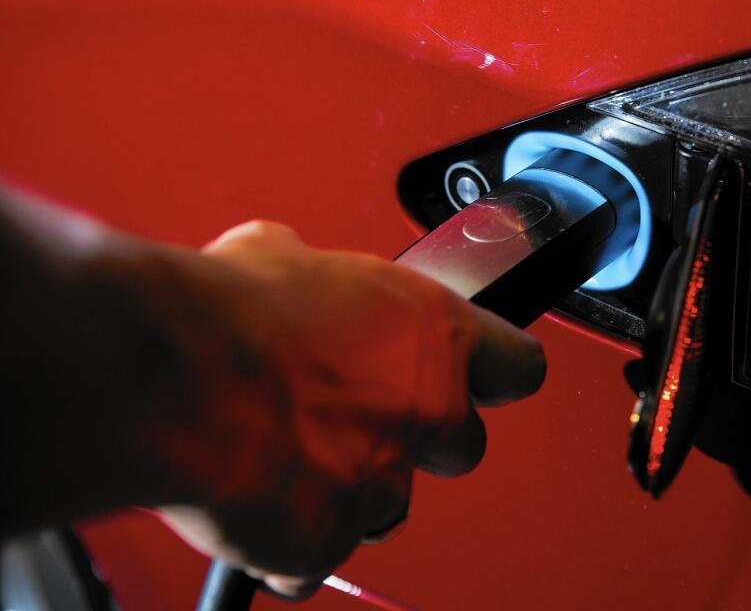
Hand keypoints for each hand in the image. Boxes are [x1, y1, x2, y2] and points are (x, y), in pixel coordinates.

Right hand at [155, 221, 544, 598]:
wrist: (169, 377)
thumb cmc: (228, 312)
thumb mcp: (282, 256)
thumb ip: (318, 277)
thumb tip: (296, 270)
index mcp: (431, 332)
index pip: (516, 364)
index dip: (499, 373)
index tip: (488, 378)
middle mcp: (424, 411)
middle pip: (463, 446)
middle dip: (420, 439)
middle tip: (362, 420)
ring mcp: (380, 484)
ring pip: (387, 506)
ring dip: (350, 491)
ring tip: (287, 459)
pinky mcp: (325, 543)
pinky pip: (315, 558)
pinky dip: (286, 543)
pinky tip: (250, 503)